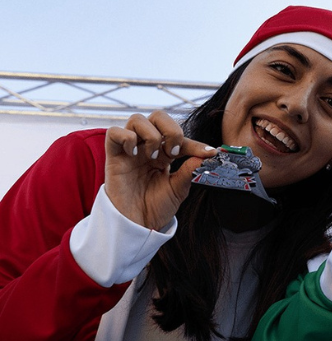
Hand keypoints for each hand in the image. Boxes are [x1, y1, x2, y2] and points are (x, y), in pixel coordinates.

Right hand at [104, 111, 216, 229]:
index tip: (209, 153)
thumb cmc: (155, 207)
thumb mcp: (178, 190)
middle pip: (158, 116)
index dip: (196, 144)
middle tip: (174, 153)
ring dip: (151, 135)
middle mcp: (148, 147)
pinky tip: (135, 154)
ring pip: (137, 119)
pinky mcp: (114, 156)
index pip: (181, 138)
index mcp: (165, 154)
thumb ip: (189, 172)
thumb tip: (205, 156)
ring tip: (154, 156)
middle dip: (171, 130)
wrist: (137, 224)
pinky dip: (126, 137)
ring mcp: (130, 150)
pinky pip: (114, 132)